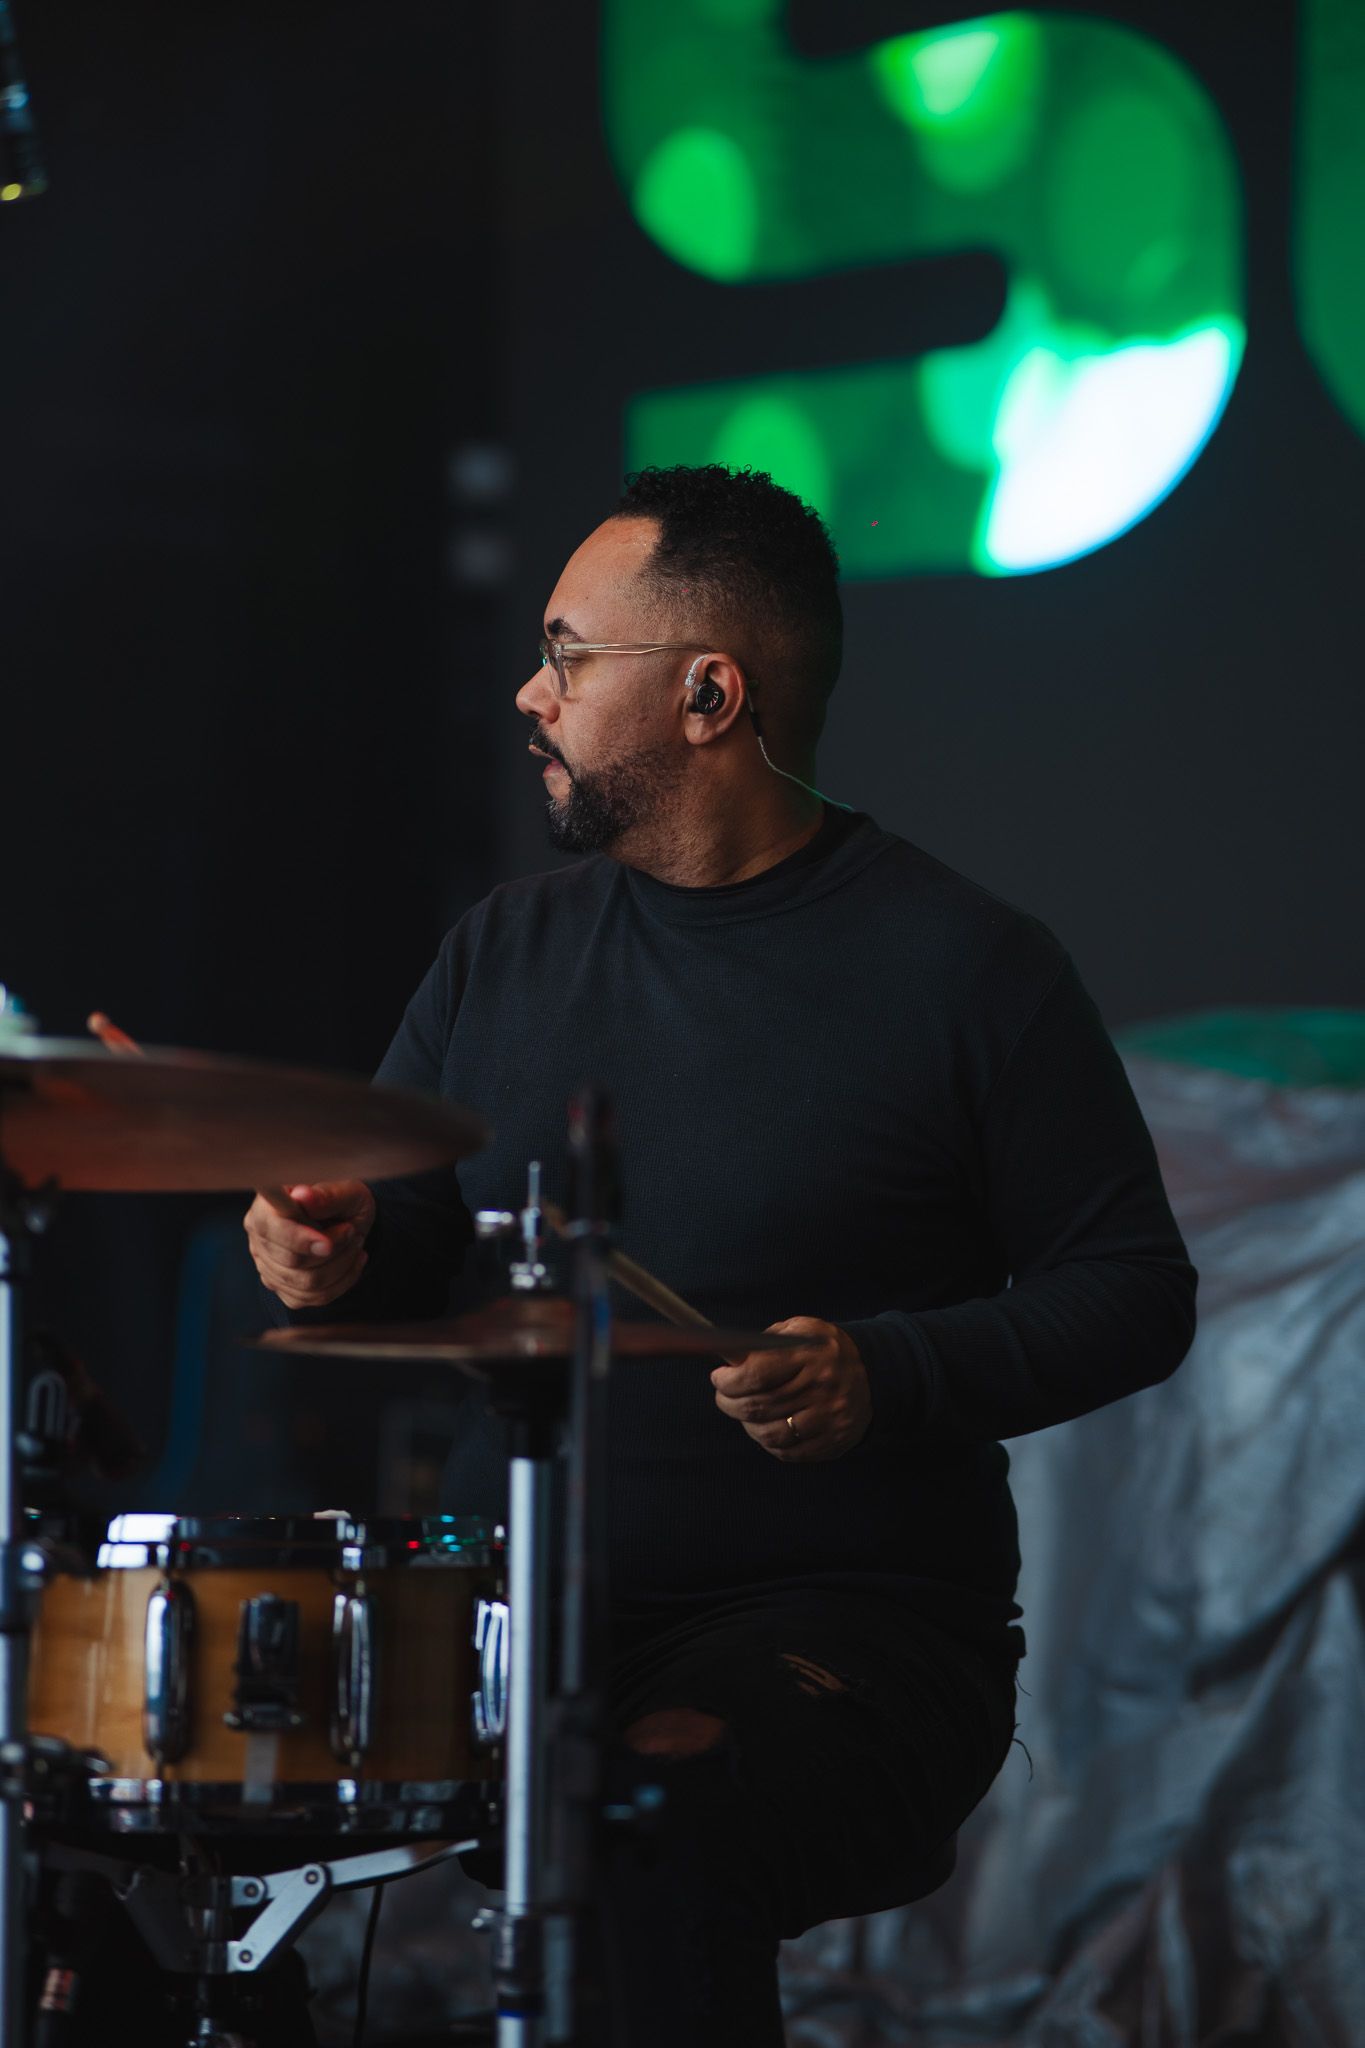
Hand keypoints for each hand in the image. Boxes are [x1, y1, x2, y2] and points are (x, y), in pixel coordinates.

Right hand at [244, 1180, 374, 1309]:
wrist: (349, 1218)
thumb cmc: (344, 1200)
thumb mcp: (346, 1190)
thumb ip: (326, 1195)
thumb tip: (303, 1196)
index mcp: (266, 1206)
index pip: (270, 1229)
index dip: (298, 1239)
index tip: (328, 1244)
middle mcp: (260, 1238)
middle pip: (290, 1261)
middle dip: (332, 1251)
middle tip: (351, 1231)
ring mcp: (268, 1266)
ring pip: (306, 1284)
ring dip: (341, 1265)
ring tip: (355, 1243)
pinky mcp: (283, 1287)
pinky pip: (314, 1298)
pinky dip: (342, 1281)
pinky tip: (353, 1261)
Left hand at [710, 1317, 871, 1462]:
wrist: (873, 1373)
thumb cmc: (824, 1350)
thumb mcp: (800, 1330)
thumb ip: (765, 1342)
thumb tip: (729, 1360)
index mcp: (811, 1355)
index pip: (758, 1374)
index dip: (730, 1381)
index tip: (719, 1378)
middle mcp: (822, 1387)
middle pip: (759, 1406)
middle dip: (730, 1403)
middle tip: (723, 1396)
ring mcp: (829, 1418)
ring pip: (770, 1434)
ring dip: (747, 1426)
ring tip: (744, 1413)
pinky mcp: (832, 1441)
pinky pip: (788, 1452)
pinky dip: (769, 1443)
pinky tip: (765, 1428)